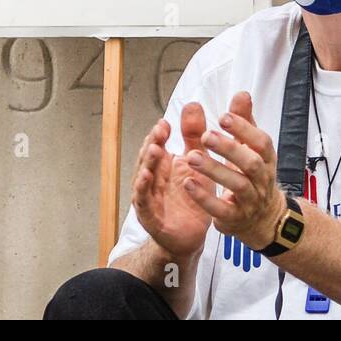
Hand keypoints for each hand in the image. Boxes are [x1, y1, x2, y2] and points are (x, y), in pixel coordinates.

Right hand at [132, 102, 212, 259]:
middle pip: (148, 159)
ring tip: (155, 149)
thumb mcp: (197, 163)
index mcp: (163, 166)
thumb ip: (195, 136)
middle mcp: (152, 180)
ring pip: (144, 178)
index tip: (166, 122)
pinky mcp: (151, 218)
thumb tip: (193, 103)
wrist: (192, 236)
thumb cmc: (192, 197)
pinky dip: (142, 191)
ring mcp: (149, 199)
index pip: (157, 146)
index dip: (159, 134)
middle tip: (160, 131)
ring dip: (147, 163)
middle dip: (153, 144)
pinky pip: (144, 203)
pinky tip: (146, 178)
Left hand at [182, 91, 286, 251]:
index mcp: (266, 159)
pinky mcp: (235, 218)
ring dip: (214, 170)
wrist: (264, 219)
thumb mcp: (253, 149)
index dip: (245, 129)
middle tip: (206, 135)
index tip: (223, 117)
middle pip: (251, 163)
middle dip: (229, 148)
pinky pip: (221, 209)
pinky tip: (188, 184)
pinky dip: (204, 198)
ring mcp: (250, 201)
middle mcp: (262, 179)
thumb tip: (242, 94)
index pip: (261, 142)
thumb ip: (245, 122)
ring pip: (237, 185)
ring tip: (192, 157)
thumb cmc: (254, 176)